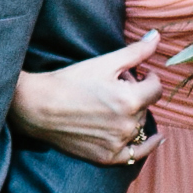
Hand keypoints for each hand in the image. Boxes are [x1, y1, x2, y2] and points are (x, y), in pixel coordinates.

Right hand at [10, 31, 166, 165]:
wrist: (36, 107)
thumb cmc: (68, 82)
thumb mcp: (103, 62)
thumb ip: (135, 52)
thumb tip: (157, 36)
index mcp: (130, 100)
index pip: (156, 88)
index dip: (149, 78)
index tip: (140, 74)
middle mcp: (127, 124)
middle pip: (146, 106)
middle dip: (136, 94)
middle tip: (113, 86)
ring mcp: (118, 143)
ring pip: (139, 125)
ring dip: (133, 113)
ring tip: (111, 103)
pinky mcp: (107, 156)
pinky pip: (136, 154)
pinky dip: (147, 146)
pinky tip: (156, 138)